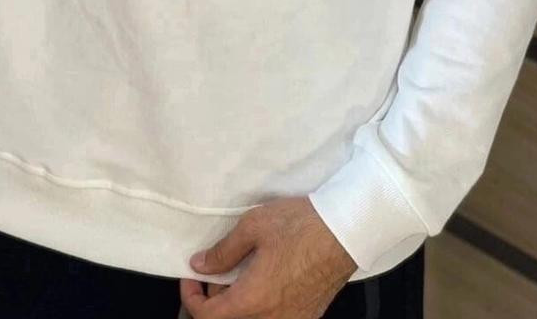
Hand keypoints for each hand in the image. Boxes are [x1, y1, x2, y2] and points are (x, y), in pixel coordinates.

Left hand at [180, 195, 357, 317]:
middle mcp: (271, 318)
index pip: (208, 317)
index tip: (191, 278)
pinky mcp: (308, 316)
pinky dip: (261, 306)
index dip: (191, 298)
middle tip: (218, 270)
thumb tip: (201, 265)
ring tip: (242, 273)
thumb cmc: (300, 225)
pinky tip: (265, 280)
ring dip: (239, 303)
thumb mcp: (253, 227)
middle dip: (216, 300)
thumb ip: (223, 251)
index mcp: (253, 300)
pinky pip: (274, 318)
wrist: (345, 230)